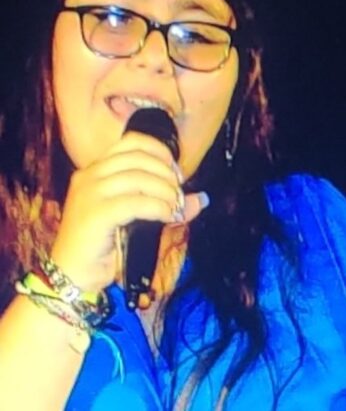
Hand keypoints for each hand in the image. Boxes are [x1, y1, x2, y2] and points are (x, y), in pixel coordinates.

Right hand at [50, 132, 208, 293]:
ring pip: (139, 178)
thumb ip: (165, 202)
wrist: (73, 274)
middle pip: (139, 158)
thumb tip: (202, 199)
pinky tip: (168, 217)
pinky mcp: (95, 214)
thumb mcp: (136, 216)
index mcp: (95, 169)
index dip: (160, 152)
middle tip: (178, 195)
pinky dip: (158, 208)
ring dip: (166, 192)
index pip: (132, 142)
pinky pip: (136, 203)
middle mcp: (89, 175)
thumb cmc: (104, 243)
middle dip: (166, 174)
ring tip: (175, 208)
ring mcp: (89, 193)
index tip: (176, 173)